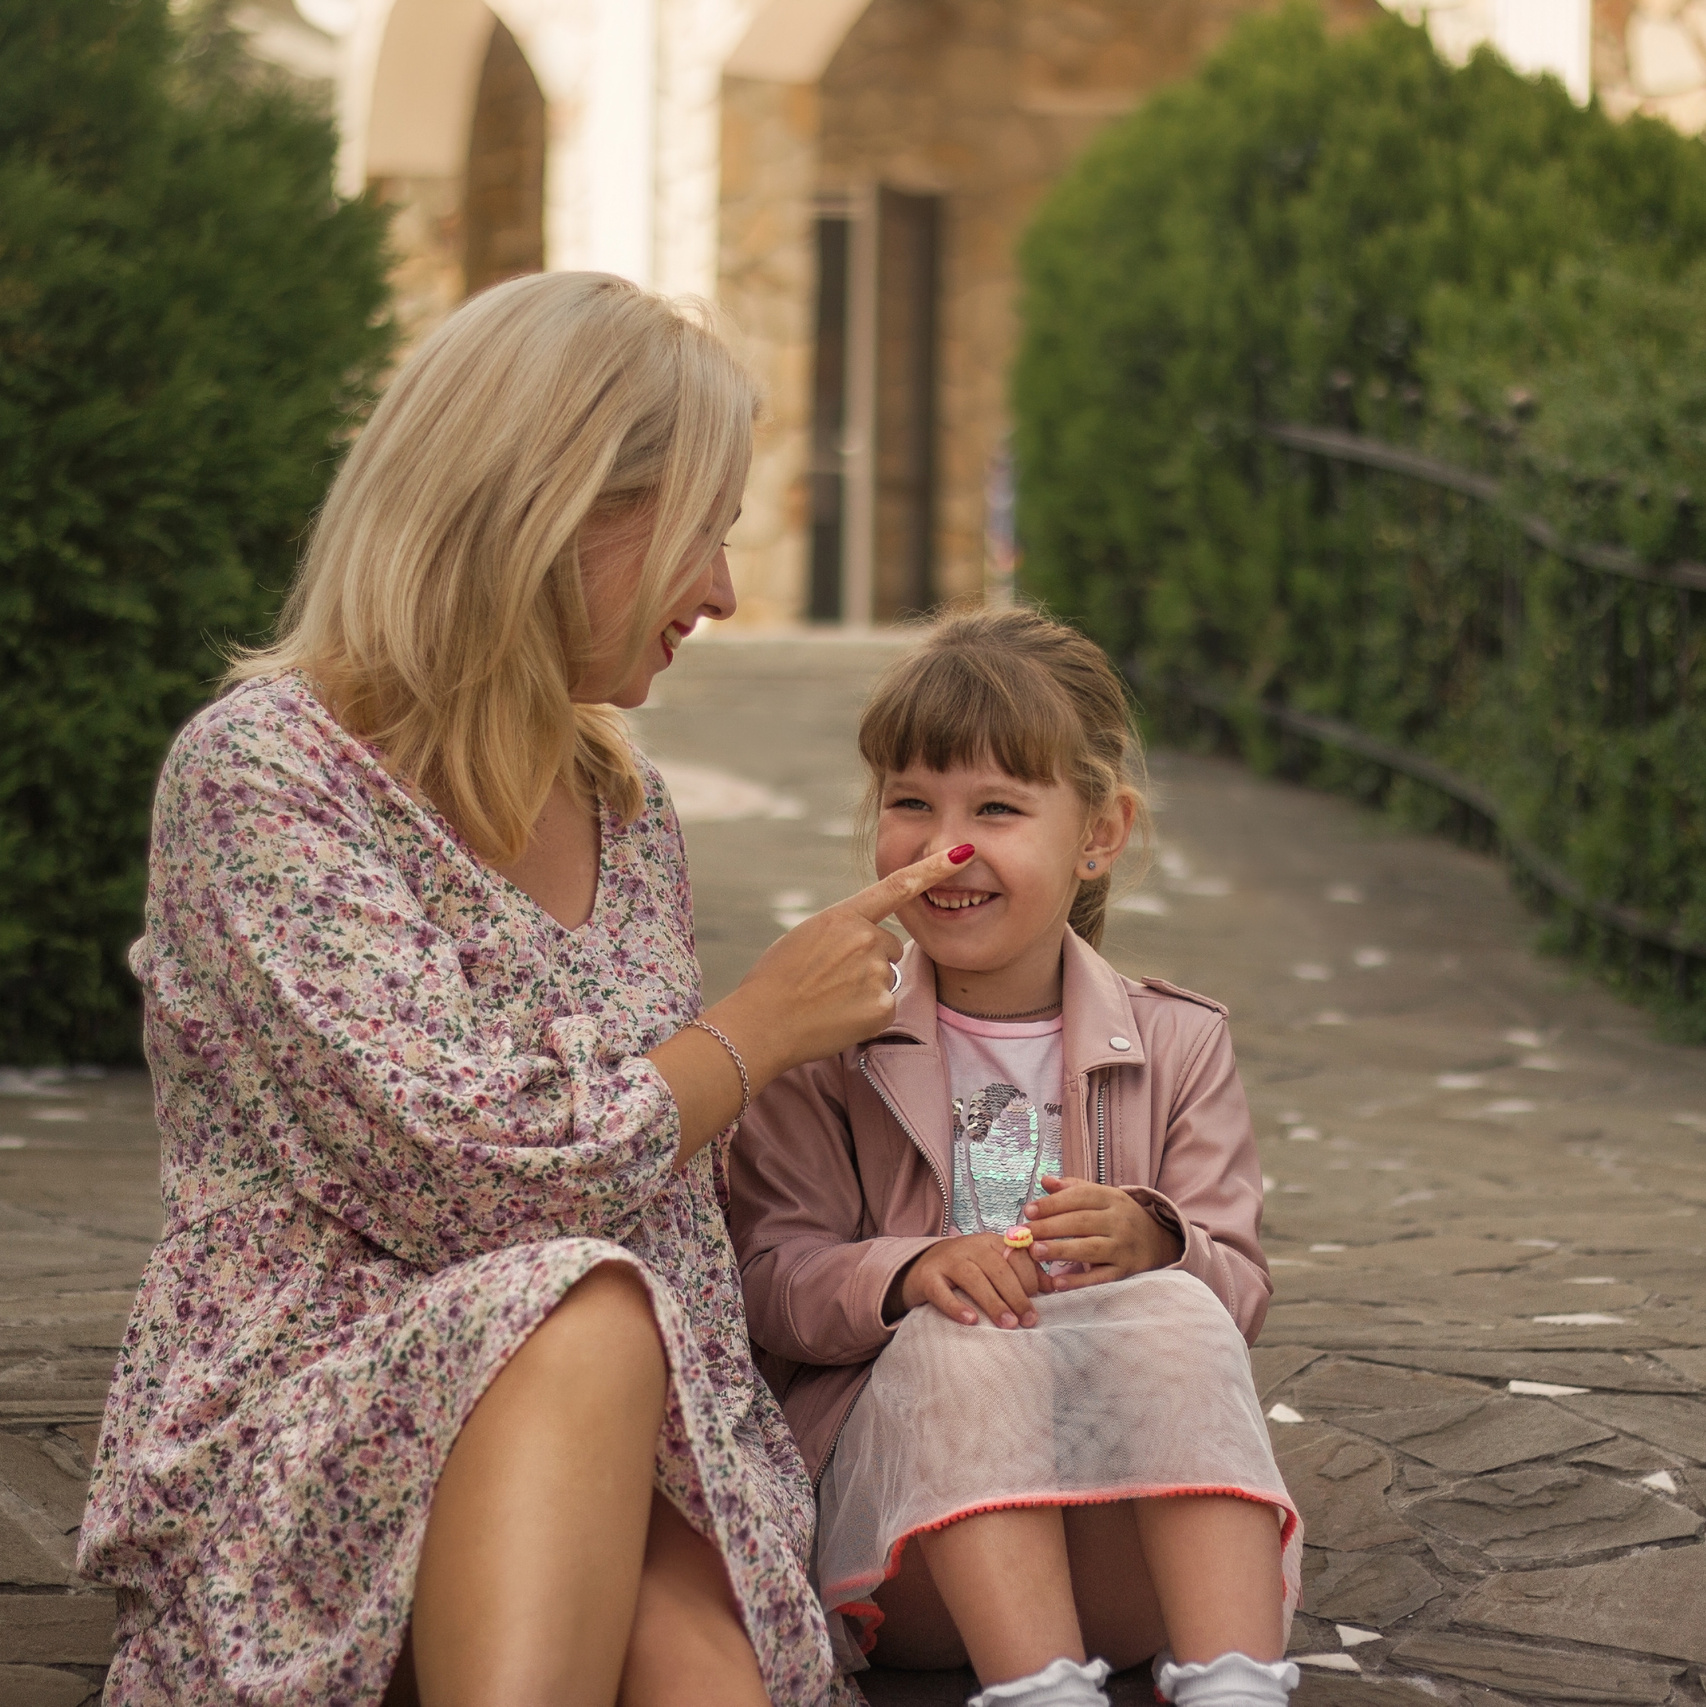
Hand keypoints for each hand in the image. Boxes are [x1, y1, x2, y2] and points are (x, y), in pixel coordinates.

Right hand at [705, 845, 974, 1087]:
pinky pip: (885, 1005)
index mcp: (843, 916)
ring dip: (866, 987)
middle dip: (868, 959)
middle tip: (830, 978)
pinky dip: (867, 1014)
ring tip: (829, 998)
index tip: (963, 852)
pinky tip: (839, 1016)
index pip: (897, 886)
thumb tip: (870, 940)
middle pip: (888, 945)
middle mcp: (865, 939)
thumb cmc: (774, 980)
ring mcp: (875, 973)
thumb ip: (843, 930)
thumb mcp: (805, 936)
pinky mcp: (882, 1006)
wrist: (761, 1023)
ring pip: (885, 975)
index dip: (934, 868)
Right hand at [896, 1232, 1045, 1328]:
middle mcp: (969, 1246)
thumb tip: (1054, 1287)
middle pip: (997, 1268)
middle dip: (1017, 1295)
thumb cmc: (967, 1269)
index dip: (1030, 1278)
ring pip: (973, 1279)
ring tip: (1008, 1324)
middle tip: (1028, 1320)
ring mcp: (947, 1260)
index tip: (1038, 1302)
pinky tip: (971, 1320)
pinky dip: (956, 1306)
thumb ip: (1024, 1272)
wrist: (921, 1266)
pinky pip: (941, 1292)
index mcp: (990, 1241)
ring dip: (993, 1303)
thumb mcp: (995, 1264)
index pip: (1016, 1256)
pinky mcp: (927, 1277)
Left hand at [1024, 1176, 1182, 1289]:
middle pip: (1081, 1222)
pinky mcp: (1125, 1271)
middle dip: (1050, 1227)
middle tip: (1024, 1233)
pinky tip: (1057, 1282)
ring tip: (1034, 1251)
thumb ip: (1071, 1188)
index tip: (1028, 1211)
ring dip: (1060, 1249)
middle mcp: (1119, 1221)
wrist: (1157, 1242)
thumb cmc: (1117, 1216)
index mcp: (1112, 1198)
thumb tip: (1044, 1180)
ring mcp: (1123, 1247)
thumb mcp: (1101, 1196)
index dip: (1053, 1203)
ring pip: (1090, 1248)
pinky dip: (1080, 1281)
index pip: (1080, 1197)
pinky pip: (1101, 1276)